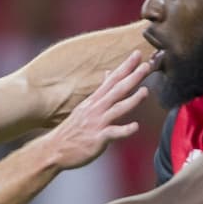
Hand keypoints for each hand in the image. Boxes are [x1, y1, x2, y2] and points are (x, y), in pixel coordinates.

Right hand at [45, 50, 149, 169]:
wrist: (55, 149)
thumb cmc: (74, 129)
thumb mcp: (85, 106)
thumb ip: (100, 91)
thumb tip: (108, 73)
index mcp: (95, 100)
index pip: (112, 79)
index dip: (125, 66)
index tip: (138, 54)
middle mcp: (96, 108)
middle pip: (117, 89)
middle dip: (132, 77)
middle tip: (147, 65)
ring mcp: (97, 123)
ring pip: (117, 108)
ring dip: (132, 100)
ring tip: (146, 91)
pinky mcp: (97, 139)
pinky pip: (113, 133)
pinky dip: (125, 130)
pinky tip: (136, 126)